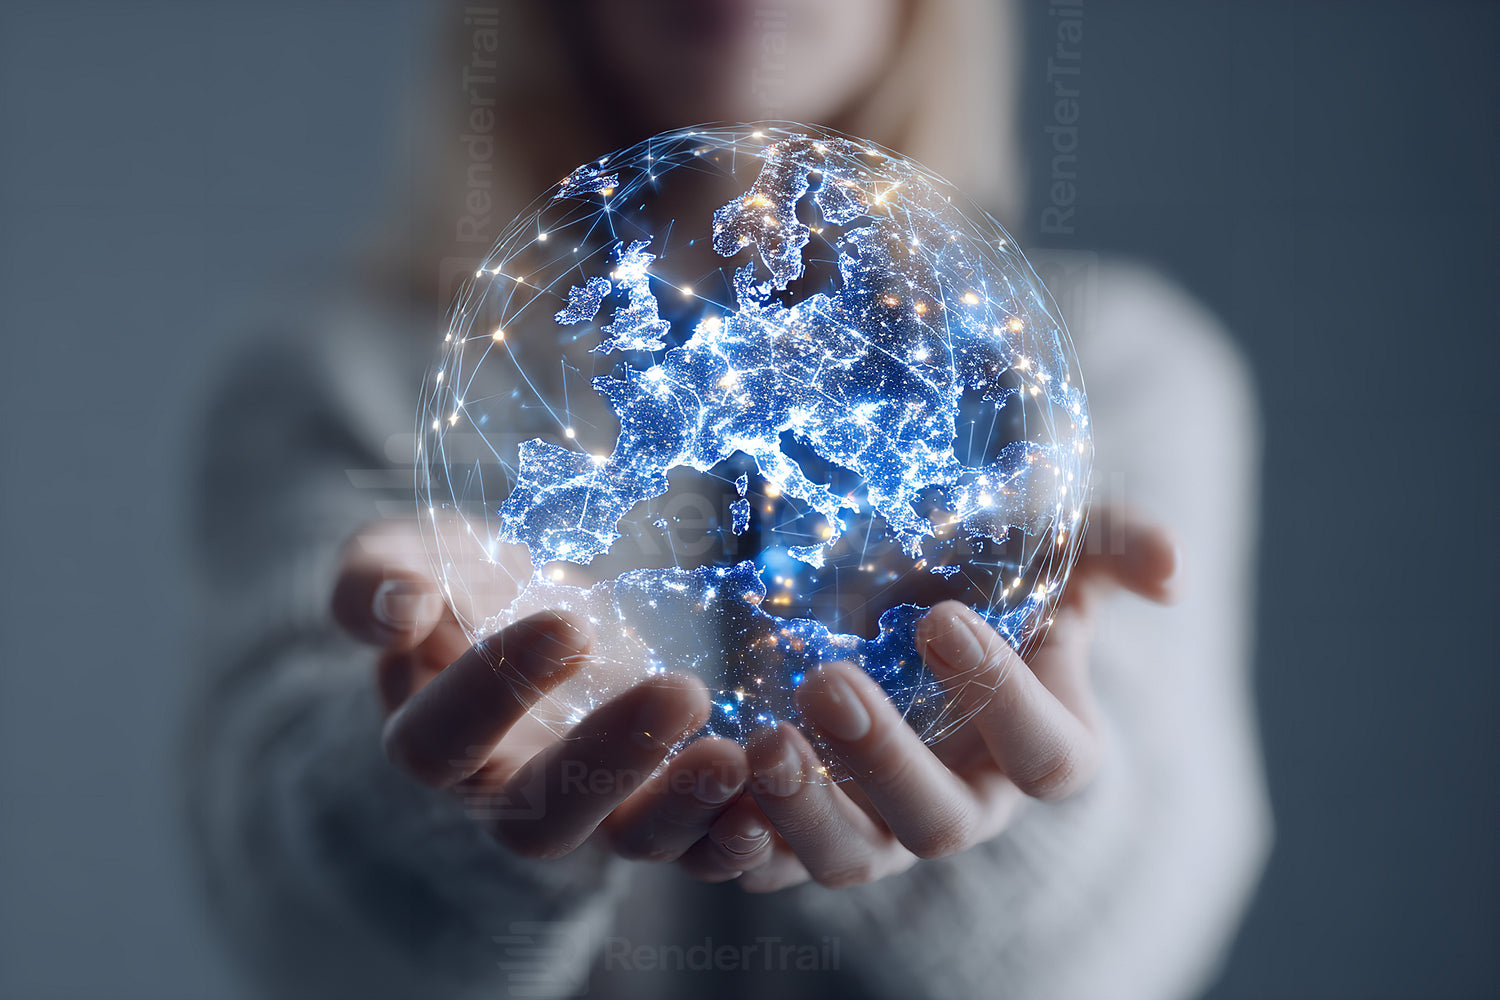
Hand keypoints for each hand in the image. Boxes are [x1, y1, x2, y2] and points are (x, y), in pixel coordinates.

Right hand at [329, 523, 755, 862]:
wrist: (521, 610)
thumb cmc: (453, 580)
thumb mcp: (402, 557)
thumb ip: (377, 578)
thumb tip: (395, 604)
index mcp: (433, 738)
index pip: (442, 742)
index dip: (496, 693)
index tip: (568, 623)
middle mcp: (504, 792)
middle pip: (540, 817)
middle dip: (610, 763)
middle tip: (680, 690)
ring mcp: (588, 807)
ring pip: (627, 842)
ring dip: (685, 808)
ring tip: (736, 756)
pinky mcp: (656, 802)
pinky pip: (695, 843)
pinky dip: (736, 833)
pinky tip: (776, 794)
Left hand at [678, 507, 1178, 890]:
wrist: (879, 590)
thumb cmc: (972, 565)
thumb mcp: (1039, 539)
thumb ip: (1107, 543)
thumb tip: (1173, 568)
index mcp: (1041, 746)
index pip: (1048, 755)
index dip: (1004, 697)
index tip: (941, 618)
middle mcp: (966, 803)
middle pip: (942, 822)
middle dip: (886, 758)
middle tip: (828, 683)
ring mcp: (881, 828)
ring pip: (855, 859)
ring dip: (808, 810)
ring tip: (761, 742)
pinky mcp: (802, 832)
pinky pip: (772, 865)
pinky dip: (741, 843)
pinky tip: (711, 790)